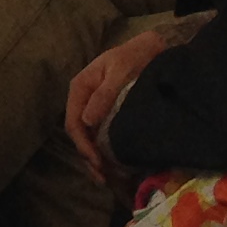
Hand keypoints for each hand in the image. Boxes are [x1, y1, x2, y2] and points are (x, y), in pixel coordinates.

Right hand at [66, 25, 181, 183]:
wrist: (153, 48)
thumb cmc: (136, 56)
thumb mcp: (120, 70)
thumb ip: (104, 94)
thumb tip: (86, 121)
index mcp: (81, 87)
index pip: (73, 122)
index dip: (83, 145)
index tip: (98, 163)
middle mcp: (84, 99)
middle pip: (80, 135)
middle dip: (90, 158)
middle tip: (106, 178)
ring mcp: (95, 107)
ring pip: (90, 138)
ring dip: (98, 158)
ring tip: (111, 178)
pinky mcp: (108, 113)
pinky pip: (101, 135)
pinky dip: (107, 151)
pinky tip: (117, 164)